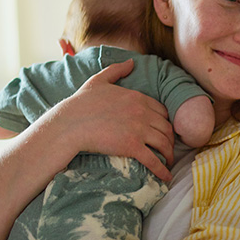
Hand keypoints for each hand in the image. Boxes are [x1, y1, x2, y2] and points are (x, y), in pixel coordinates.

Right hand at [47, 59, 175, 180]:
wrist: (69, 123)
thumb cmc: (81, 103)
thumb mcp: (99, 80)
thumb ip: (117, 70)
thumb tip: (131, 62)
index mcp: (138, 97)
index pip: (162, 111)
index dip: (165, 122)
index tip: (165, 130)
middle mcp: (142, 112)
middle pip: (166, 128)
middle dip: (170, 139)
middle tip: (168, 147)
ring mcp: (139, 129)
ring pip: (164, 143)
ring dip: (169, 154)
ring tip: (168, 161)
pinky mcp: (132, 146)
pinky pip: (153, 160)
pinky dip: (162, 170)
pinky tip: (166, 177)